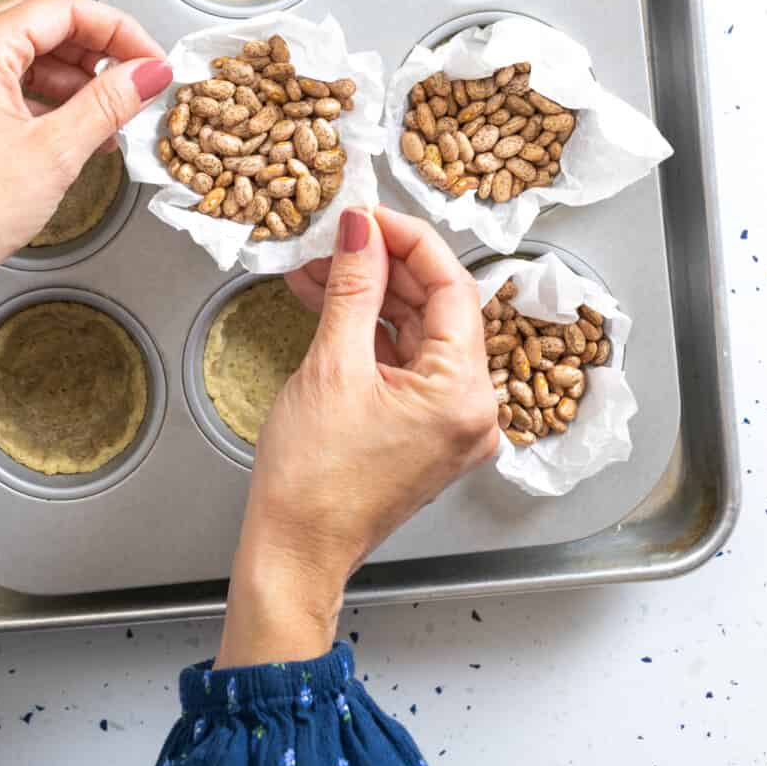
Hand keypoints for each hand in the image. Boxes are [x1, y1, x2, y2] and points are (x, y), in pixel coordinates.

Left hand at [0, 0, 170, 333]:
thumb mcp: (55, 153)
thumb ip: (108, 104)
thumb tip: (145, 73)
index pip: (62, 10)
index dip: (117, 31)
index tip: (148, 58)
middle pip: (39, 26)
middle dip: (94, 53)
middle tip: (134, 80)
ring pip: (19, 55)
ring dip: (68, 79)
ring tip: (106, 116)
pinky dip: (36, 98)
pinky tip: (66, 129)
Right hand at [217, 204, 497, 665]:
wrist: (294, 551)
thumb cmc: (313, 478)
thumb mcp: (332, 364)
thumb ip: (352, 285)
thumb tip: (360, 228)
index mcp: (464, 393)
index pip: (451, 286)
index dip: (408, 239)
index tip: (368, 214)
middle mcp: (472, 409)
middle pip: (437, 307)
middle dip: (383, 265)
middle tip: (337, 236)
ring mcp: (451, 423)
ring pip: (418, 331)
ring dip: (370, 295)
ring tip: (317, 267)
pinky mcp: (424, 431)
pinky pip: (405, 362)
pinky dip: (369, 331)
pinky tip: (328, 302)